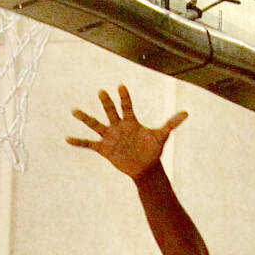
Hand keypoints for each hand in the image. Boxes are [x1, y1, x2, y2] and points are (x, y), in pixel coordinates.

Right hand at [67, 85, 186, 178]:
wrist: (145, 167)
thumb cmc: (153, 150)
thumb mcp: (162, 136)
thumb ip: (171, 124)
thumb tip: (186, 113)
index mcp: (131, 121)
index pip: (127, 106)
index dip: (124, 97)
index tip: (121, 86)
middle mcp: (118, 126)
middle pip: (110, 111)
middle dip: (107, 102)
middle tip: (102, 92)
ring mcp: (110, 137)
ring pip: (96, 124)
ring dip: (86, 118)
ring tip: (74, 110)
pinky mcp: (104, 149)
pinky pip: (89, 144)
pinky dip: (79, 142)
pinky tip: (68, 139)